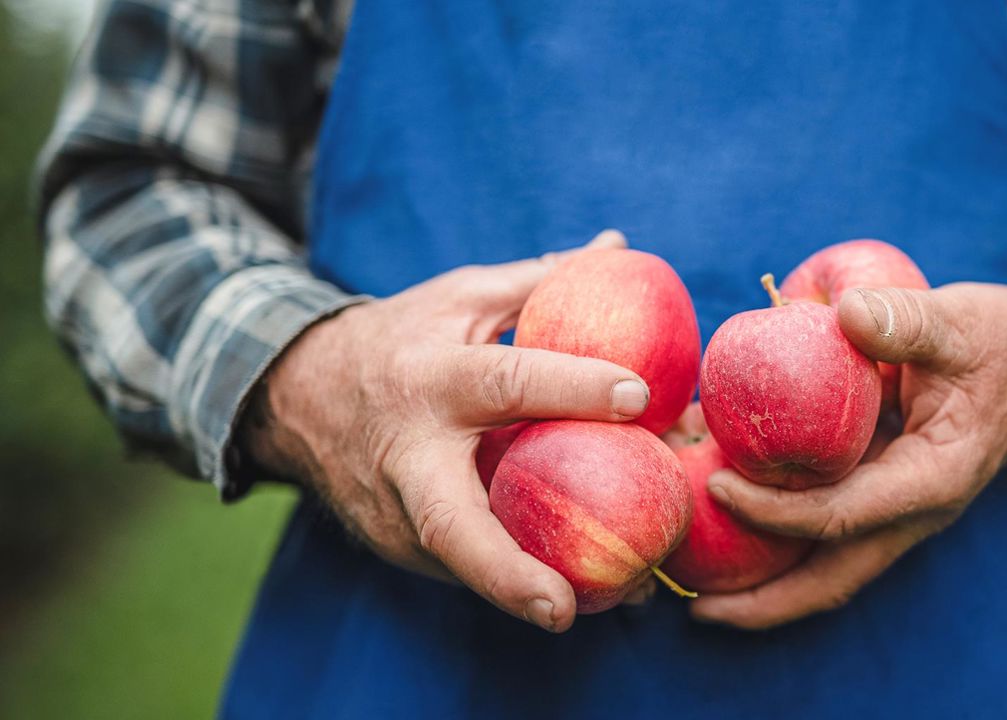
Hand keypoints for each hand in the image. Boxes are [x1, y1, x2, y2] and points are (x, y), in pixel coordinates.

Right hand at [244, 230, 650, 632]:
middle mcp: (407, 454)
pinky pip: (465, 568)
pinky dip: (522, 579)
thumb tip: (618, 248)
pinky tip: (589, 591)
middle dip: (504, 570)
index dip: (572, 386)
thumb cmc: (401, 338)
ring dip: (535, 589)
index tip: (638, 397)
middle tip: (563, 608)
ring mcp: (393, 511)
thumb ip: (539, 281)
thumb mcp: (460, 298)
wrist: (297, 395)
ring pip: (462, 564)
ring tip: (624, 600)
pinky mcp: (396, 545)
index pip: (505, 382)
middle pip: (449, 522)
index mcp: (430, 378)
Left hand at [691, 282, 1006, 628]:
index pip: (840, 516)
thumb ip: (907, 319)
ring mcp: (898, 509)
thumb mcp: (960, 321)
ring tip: (698, 580)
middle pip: (832, 581)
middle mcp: (913, 511)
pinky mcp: (883, 493)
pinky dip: (779, 528)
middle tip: (697, 612)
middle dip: (764, 604)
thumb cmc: (1001, 339)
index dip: (774, 511)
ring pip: (827, 565)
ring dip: (766, 578)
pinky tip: (731, 507)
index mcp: (932, 481)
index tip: (717, 485)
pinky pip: (826, 528)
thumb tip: (845, 311)